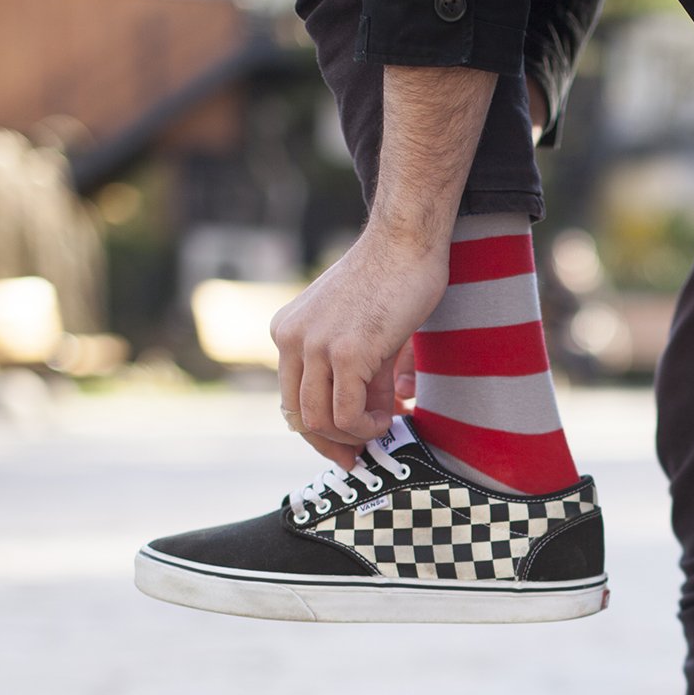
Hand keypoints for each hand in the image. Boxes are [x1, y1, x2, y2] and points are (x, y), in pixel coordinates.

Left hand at [272, 231, 447, 465]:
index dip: (317, 432)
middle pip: (298, 416)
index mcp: (287, 332)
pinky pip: (347, 413)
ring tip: (385, 423)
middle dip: (332, 443)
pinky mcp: (346, 353)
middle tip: (363, 453)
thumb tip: (366, 421)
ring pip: (319, 420)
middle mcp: (291, 339)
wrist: (406, 242)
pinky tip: (391, 415)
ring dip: (354, 434)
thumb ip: (351, 373)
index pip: (290, 399)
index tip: (344, 448)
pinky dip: (368, 426)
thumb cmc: (391, 279)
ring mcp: (316, 346)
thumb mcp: (357, 330)